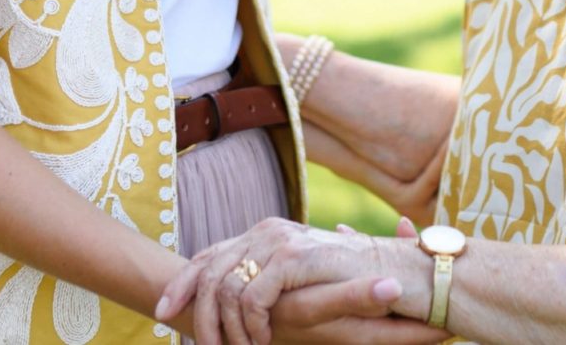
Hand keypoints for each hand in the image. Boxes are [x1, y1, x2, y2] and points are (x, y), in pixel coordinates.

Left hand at [157, 217, 440, 344]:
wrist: (402, 274)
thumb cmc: (358, 281)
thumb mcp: (304, 283)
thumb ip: (275, 279)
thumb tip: (238, 290)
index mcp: (267, 235)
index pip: (211, 254)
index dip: (182, 282)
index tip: (163, 311)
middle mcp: (269, 232)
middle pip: (207, 266)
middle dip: (188, 304)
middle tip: (192, 341)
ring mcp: (282, 242)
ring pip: (225, 287)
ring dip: (223, 327)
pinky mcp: (296, 259)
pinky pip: (252, 297)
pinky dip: (249, 325)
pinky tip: (258, 342)